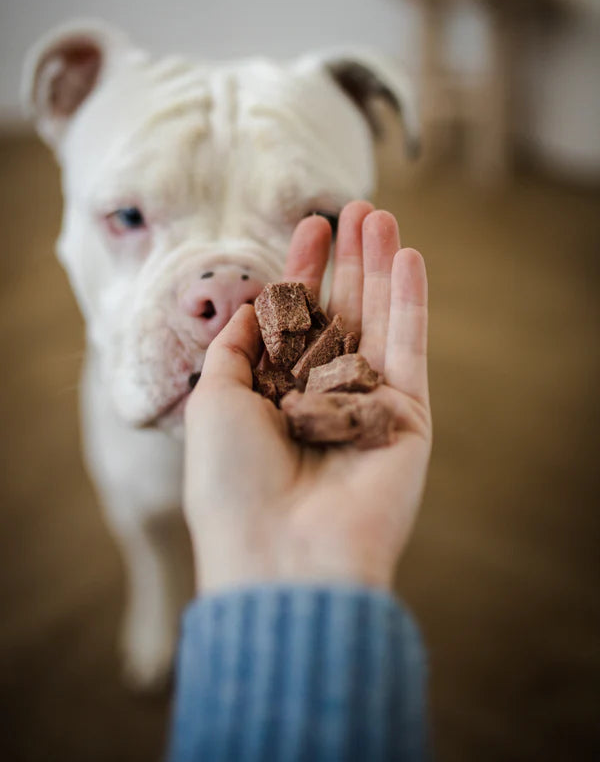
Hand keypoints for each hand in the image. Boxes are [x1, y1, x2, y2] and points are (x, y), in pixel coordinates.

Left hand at [184, 202, 431, 592]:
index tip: (311, 224)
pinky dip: (411, 304)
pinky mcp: (406, 419)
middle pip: (342, 313)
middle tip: (357, 206)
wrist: (282, 557)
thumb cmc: (231, 483)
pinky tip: (410, 259)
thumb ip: (236, 348)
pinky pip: (410, 350)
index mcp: (274, 396)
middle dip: (348, 261)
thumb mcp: (213, 401)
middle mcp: (321, 398)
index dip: (303, 271)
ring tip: (382, 216)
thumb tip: (252, 308)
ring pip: (378, 322)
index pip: (295, 320)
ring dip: (382, 268)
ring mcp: (366, 406)